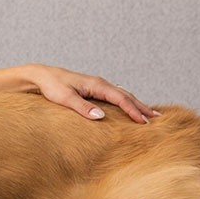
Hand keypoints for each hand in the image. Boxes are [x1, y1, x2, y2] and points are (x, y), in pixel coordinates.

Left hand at [24, 64, 159, 122]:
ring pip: (122, 95)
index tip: (144, 122)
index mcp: (97, 85)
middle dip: (142, 107)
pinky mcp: (93, 90)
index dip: (133, 111)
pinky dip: (126, 102)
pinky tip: (129, 108)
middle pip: (127, 96)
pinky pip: (115, 96)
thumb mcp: (65, 98)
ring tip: (149, 114)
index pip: (121, 99)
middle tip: (158, 119)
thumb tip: (101, 116)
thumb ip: (82, 107)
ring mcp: (98, 86)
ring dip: (136, 104)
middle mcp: (101, 84)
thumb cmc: (52, 87)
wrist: (42, 76)